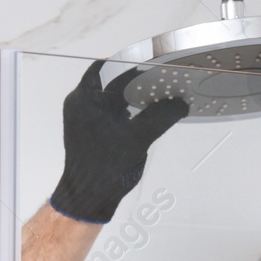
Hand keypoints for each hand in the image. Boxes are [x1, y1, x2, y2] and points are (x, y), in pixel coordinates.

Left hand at [49, 60, 188, 223]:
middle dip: (134, 79)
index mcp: (85, 99)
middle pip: (110, 80)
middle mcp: (80, 104)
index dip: (131, 63)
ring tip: (155, 94)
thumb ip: (161, 116)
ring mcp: (83, 117)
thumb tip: (180, 103)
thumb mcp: (139, 138)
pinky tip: (144, 112)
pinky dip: (126, 107)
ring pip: (111, 95)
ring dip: (131, 94)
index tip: (152, 63)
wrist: (88, 197)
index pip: (109, 67)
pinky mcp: (89, 130)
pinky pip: (110, 110)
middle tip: (158, 78)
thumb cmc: (104, 168)